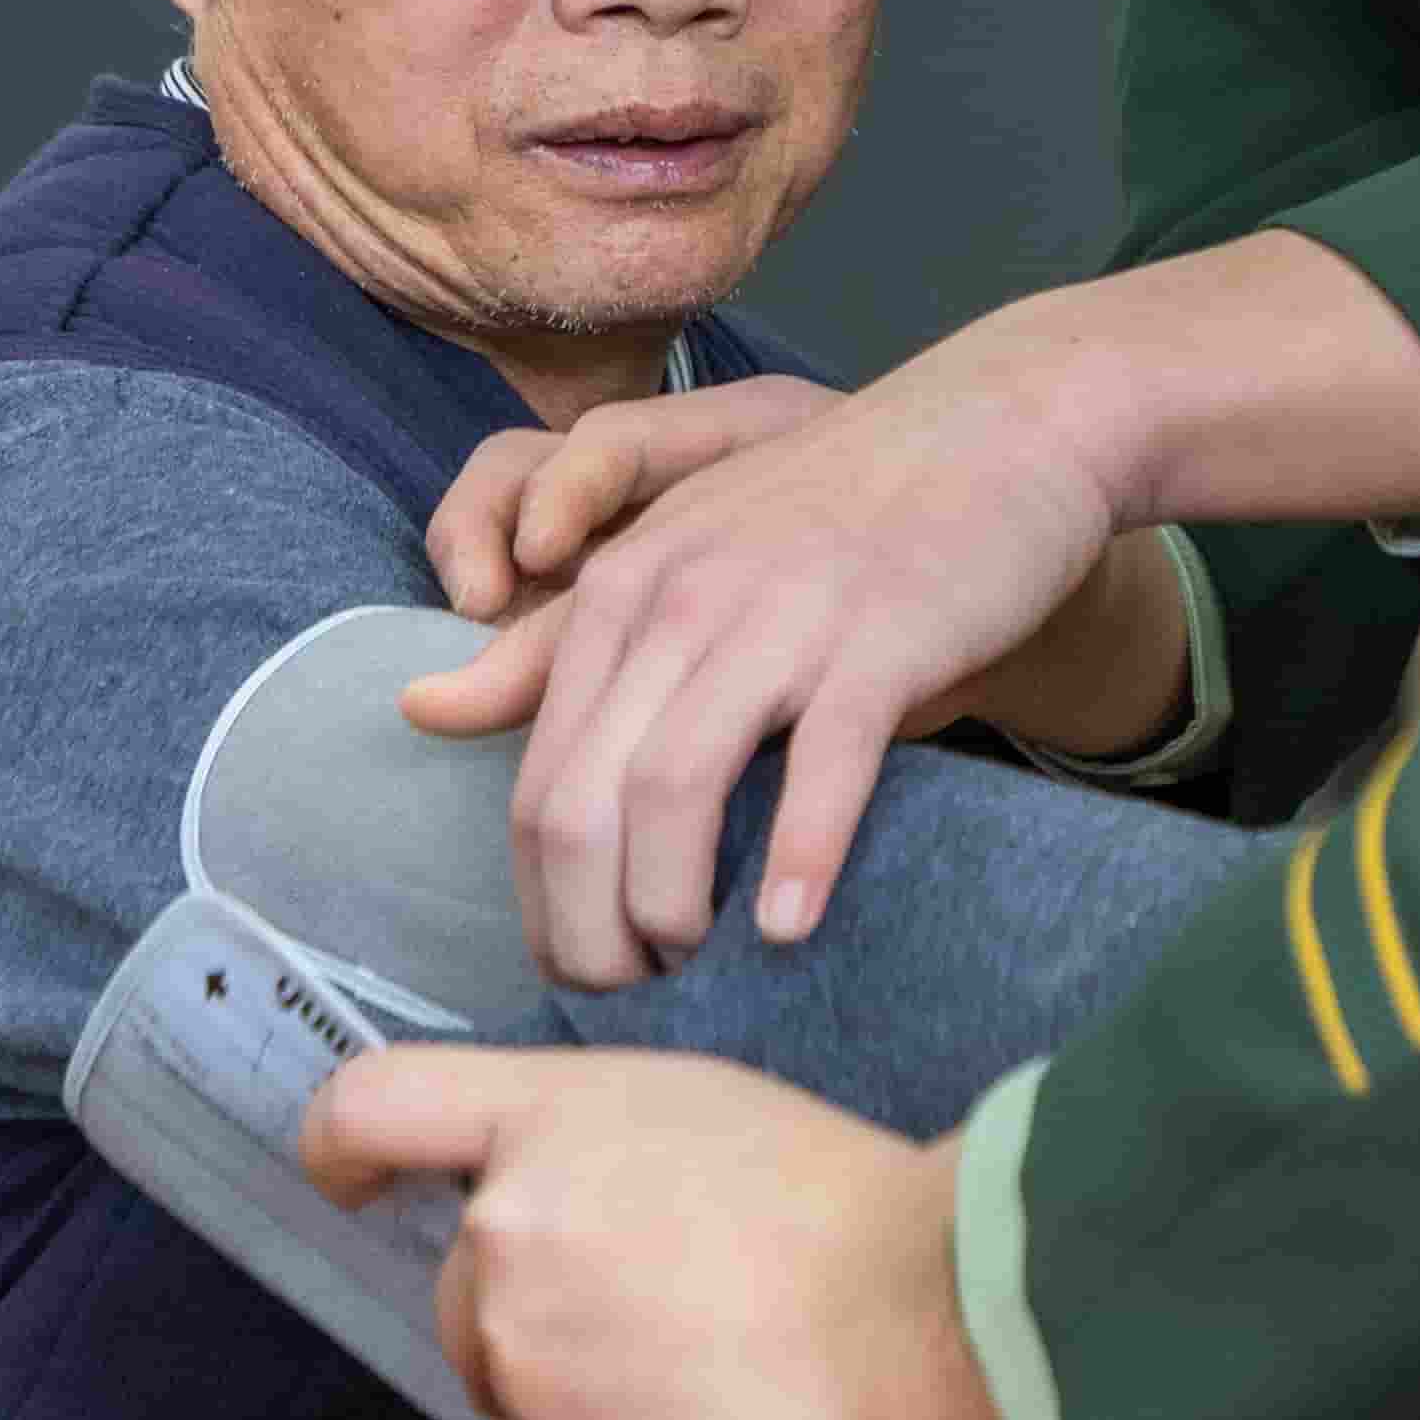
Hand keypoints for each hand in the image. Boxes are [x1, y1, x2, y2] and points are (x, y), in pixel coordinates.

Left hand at [301, 1047, 1010, 1419]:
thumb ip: (587, 1144)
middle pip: (459, 1290)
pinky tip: (717, 1405)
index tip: (345, 1176)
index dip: (341, 1148)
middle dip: (531, 1304)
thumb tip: (554, 1200)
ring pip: (520, 1379)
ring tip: (711, 1349)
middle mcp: (508, 1238)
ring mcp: (531, 1358)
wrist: (916, 1313)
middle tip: (658, 1299)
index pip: (374, 1109)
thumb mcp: (698, 1109)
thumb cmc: (837, 1204)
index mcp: (546, 1125)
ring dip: (589, 1377)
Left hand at [406, 324, 1129, 986]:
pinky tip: (792, 928)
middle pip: (582, 800)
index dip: (546, 903)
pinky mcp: (883, 634)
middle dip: (589, 928)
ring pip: (674, 788)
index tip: (585, 969)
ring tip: (695, 969)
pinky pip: (822, 763)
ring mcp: (780, 613)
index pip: (539, 783)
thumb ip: (560, 641)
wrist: (998, 426)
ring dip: (670, 907)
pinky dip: (799, 858)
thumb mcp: (683, 557)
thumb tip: (421, 706)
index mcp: (622, 589)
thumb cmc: (837, 511)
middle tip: (632, 994)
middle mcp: (681, 598)